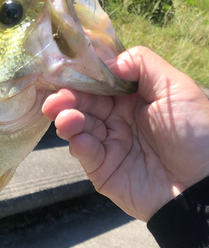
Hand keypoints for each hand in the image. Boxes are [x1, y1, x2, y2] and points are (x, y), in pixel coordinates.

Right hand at [42, 46, 208, 221]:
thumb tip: (110, 63)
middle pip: (85, 105)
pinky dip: (79, 144)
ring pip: (80, 128)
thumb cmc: (196, 132)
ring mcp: (109, 145)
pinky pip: (86, 154)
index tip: (65, 73)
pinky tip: (78, 138)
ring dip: (68, 121)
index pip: (100, 85)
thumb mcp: (176, 88)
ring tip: (66, 118)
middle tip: (54, 100)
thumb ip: (143, 65)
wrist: (202, 185)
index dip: (83, 79)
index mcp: (134, 100)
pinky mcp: (102, 170)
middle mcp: (118, 120)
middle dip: (67, 100)